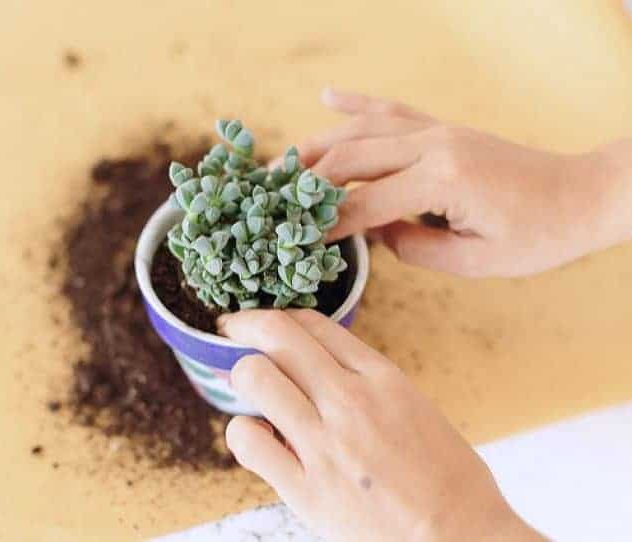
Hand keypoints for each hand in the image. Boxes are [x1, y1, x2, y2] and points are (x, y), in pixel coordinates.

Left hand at [219, 309, 543, 541]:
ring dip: (242, 375)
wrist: (460, 537)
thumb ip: (366, 384)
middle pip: (276, 335)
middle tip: (229, 330)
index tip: (263, 322)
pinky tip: (258, 440)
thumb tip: (318, 370)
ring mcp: (324, 444)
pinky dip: (243, 434)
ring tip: (248, 390)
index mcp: (382, 378)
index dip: (279, 316)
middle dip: (242, 325)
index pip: (314, 324)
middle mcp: (350, 401)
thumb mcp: (414, 407)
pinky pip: (248, 441)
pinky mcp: (306, 489)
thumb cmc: (448, 478)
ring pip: (255, 377)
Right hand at [292, 89, 631, 276]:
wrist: (578, 197)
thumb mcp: (474, 262)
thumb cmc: (535, 237)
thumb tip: (373, 232)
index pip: (364, 204)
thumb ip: (414, 248)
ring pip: (362, 129)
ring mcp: (437, 130)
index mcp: (441, 182)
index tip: (295, 240)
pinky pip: (391, 109)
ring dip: (319, 144)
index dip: (326, 225)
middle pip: (351, 157)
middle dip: (308, 180)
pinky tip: (327, 96)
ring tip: (285, 161)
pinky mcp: (443, 127)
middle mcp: (433, 145)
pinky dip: (356, 103)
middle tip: (274, 197)